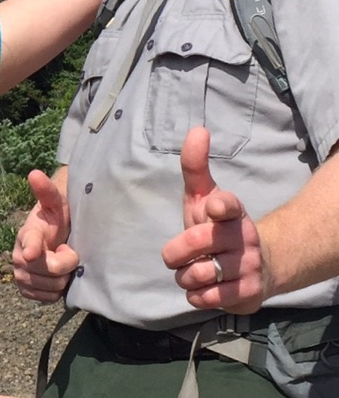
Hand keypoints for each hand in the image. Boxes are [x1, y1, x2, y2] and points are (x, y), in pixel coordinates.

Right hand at [11, 169, 77, 302]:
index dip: (31, 248)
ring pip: (52, 287)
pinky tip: (56, 276)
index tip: (30, 253)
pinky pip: (48, 298)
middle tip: (66, 249)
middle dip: (66, 263)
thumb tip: (34, 173)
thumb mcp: (56, 203)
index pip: (29, 242)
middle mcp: (18, 256)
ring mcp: (21, 275)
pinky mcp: (26, 291)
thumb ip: (46, 190)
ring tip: (60, 261)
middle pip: (50, 270)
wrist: (53, 237)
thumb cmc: (55, 218)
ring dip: (63, 278)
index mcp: (27, 233)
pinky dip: (57, 290)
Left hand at [161, 127, 270, 313]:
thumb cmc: (217, 225)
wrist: (255, 264)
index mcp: (232, 210)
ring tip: (191, 271)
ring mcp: (249, 266)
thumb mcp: (203, 194)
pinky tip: (202, 287)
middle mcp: (243, 236)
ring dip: (184, 275)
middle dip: (176, 251)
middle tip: (174, 255)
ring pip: (199, 274)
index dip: (219, 206)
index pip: (228, 204)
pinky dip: (195, 295)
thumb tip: (198, 129)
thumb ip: (195, 165)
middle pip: (198, 242)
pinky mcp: (249, 294)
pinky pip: (208, 298)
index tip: (211, 207)